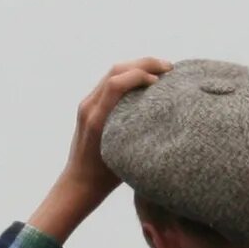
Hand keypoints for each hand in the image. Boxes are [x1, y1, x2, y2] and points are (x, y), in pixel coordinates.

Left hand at [31, 57, 170, 239]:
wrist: (79, 183)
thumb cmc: (106, 177)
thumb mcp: (126, 156)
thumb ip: (138, 133)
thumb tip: (165, 115)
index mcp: (97, 118)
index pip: (116, 83)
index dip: (141, 74)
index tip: (162, 80)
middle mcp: (89, 107)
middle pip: (115, 70)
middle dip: (144, 64)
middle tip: (169, 67)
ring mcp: (87, 104)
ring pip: (113, 72)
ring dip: (138, 67)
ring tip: (161, 71)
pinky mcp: (89, 106)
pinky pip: (110, 82)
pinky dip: (130, 76)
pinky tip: (147, 81)